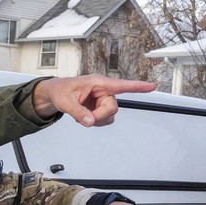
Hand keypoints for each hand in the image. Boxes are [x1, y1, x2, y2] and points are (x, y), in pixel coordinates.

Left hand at [32, 75, 154, 125]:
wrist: (54, 94)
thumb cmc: (60, 91)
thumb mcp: (65, 102)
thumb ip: (78, 112)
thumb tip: (89, 122)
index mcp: (97, 83)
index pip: (120, 85)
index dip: (137, 87)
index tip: (151, 86)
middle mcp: (103, 90)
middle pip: (112, 108)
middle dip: (99, 116)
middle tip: (85, 118)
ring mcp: (102, 100)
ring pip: (109, 116)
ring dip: (96, 119)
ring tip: (82, 114)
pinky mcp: (99, 107)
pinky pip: (103, 119)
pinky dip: (94, 121)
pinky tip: (84, 116)